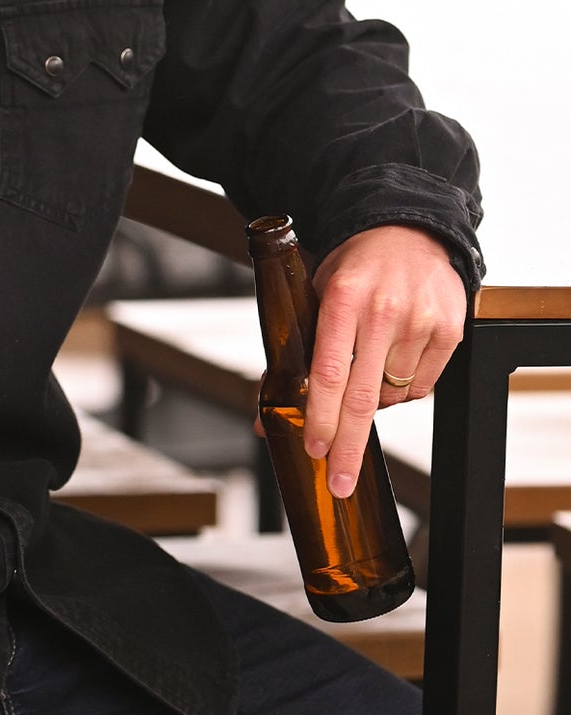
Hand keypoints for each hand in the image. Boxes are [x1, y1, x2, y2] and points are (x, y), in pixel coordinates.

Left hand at [301, 225, 466, 497]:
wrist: (410, 231)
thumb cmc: (355, 270)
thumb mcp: (316, 298)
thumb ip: (295, 356)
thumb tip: (266, 420)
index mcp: (343, 300)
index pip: (328, 372)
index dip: (320, 417)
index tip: (314, 450)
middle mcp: (384, 312)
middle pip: (362, 397)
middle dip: (348, 447)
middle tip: (339, 482)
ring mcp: (421, 322)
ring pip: (393, 395)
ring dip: (374, 402)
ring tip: (368, 370)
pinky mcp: (450, 331)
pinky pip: (422, 387)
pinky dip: (403, 389)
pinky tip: (393, 364)